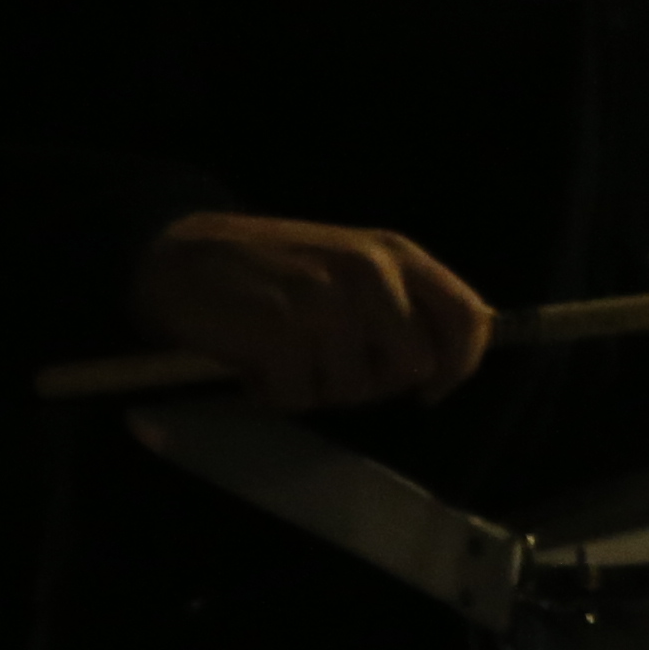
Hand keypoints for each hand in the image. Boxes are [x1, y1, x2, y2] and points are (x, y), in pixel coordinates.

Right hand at [130, 212, 492, 412]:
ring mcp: (325, 300)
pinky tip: (254, 368)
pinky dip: (274, 395)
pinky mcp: (278, 330)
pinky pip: (298, 396)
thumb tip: (440, 365)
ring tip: (283, 359)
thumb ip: (399, 304)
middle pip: (413, 365)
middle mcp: (370, 272)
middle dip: (373, 384)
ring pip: (353, 389)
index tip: (429, 391)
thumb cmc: (273, 270)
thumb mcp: (350, 269)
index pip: (469, 317)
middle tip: (327, 368)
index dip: (458, 365)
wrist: (179, 253)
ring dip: (315, 389)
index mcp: (398, 255)